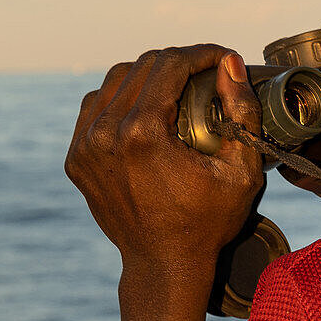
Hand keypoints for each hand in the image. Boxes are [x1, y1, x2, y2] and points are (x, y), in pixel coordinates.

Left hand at [65, 45, 263, 320]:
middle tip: (206, 72)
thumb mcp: (243, 170)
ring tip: (177, 88)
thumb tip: (229, 63)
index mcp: (142, 133)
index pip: (170, 64)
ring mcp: (84, 146)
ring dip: (147, 76)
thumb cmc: (208, 223)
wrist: (163, 267)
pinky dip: (120, 99)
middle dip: (178, 61)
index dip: (202, 53)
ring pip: (114, 80)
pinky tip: (145, 108)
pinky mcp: (76, 158)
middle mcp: (105, 133)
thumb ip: (242, 111)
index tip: (223, 57)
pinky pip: (95, 107)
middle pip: (142, 66)